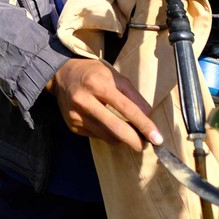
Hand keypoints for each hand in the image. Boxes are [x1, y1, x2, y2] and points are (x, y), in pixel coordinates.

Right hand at [48, 58, 162, 151]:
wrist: (61, 75)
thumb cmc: (93, 73)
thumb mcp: (115, 76)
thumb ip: (133, 96)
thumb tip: (148, 118)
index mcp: (97, 84)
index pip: (126, 108)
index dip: (144, 125)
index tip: (157, 138)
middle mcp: (84, 100)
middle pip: (116, 129)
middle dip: (135, 141)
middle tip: (146, 144)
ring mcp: (76, 115)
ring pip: (108, 137)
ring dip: (123, 138)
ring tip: (129, 132)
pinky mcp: (73, 126)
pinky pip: (98, 136)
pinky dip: (108, 134)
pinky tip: (108, 124)